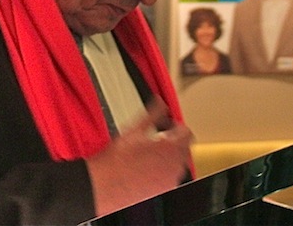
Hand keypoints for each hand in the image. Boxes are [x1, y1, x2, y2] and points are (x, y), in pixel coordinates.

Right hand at [86, 96, 193, 216]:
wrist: (105, 185)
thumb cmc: (117, 160)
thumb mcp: (135, 129)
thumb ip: (153, 113)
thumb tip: (160, 101)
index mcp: (171, 148)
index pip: (187, 133)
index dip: (177, 126)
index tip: (168, 125)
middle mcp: (174, 166)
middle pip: (184, 149)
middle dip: (174, 141)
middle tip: (158, 138)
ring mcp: (170, 180)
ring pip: (178, 164)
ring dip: (169, 156)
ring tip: (151, 153)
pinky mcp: (162, 191)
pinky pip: (171, 178)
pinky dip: (164, 171)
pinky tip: (147, 167)